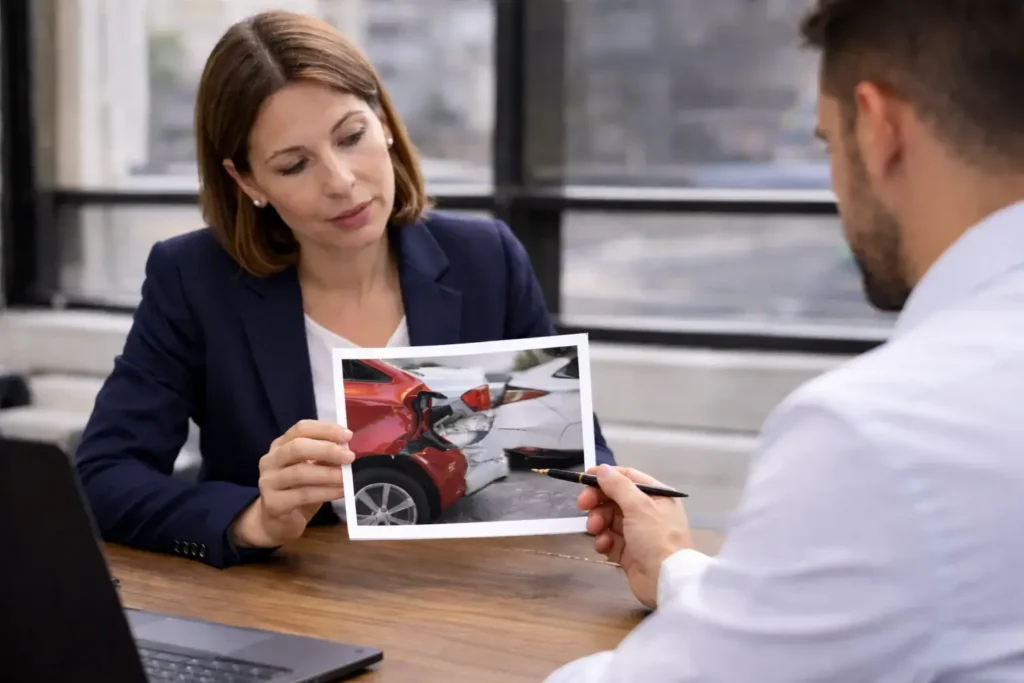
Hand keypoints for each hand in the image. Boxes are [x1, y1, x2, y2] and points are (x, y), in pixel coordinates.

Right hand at [231, 420, 354, 547]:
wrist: (276, 522)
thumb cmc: (297, 490)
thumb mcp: (311, 469)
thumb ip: (323, 457)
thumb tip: (346, 449)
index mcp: (280, 445)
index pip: (301, 428)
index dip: (325, 430)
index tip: (347, 435)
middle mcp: (270, 460)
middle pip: (297, 447)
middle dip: (327, 450)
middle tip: (349, 456)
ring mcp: (269, 482)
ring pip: (300, 472)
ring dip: (328, 474)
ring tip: (347, 477)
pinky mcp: (274, 503)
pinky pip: (303, 495)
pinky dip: (326, 492)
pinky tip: (341, 492)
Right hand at [579, 465, 693, 608]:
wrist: (666, 581)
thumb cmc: (656, 537)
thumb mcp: (639, 506)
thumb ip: (618, 486)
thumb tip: (602, 469)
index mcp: (656, 496)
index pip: (627, 478)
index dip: (605, 476)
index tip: (584, 479)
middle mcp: (647, 512)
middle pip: (615, 499)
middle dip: (598, 502)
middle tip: (582, 505)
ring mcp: (638, 533)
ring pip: (609, 519)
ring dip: (598, 522)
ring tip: (595, 530)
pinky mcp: (629, 552)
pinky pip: (610, 540)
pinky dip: (604, 541)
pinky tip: (604, 546)